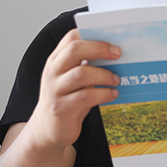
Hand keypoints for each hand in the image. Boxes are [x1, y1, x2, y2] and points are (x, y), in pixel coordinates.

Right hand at [27, 29, 120, 151]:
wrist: (47, 130)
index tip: (113, 40)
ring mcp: (55, 90)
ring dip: (104, 75)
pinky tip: (112, 94)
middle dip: (99, 48)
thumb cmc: (66, 101)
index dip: (93, 36)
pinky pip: (85, 96)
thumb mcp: (73, 80)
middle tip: (118, 54)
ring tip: (116, 79)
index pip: (71, 38)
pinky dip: (103, 93)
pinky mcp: (61, 108)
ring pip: (81, 73)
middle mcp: (52, 72)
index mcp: (56, 60)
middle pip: (74, 50)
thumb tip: (115, 55)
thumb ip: (86, 66)